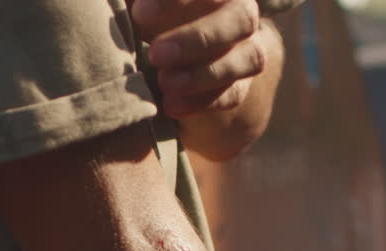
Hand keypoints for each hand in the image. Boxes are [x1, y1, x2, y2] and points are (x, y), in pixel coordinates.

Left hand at [130, 0, 270, 118]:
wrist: (175, 51)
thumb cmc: (155, 14)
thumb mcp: (143, 3)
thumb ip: (136, 0)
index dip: (176, 1)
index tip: (140, 14)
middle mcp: (241, 11)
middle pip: (241, 19)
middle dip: (197, 38)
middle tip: (156, 54)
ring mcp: (248, 48)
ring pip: (247, 58)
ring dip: (204, 74)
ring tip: (164, 83)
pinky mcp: (241, 83)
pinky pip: (234, 94)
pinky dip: (202, 102)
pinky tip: (171, 105)